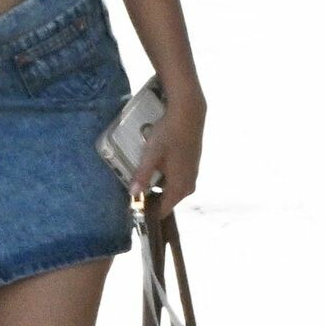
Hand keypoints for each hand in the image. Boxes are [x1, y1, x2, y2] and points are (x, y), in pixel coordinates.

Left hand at [131, 93, 204, 220]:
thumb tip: (133, 195)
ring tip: (142, 178)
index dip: (147, 210)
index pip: (162, 211)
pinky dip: (165, 179)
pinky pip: (176, 181)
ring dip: (157, 187)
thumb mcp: (151, 154)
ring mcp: (192, 176)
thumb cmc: (169, 134)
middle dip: (151, 199)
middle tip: (134, 191)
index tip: (132, 206)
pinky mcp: (192, 167)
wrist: (188, 114)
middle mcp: (189, 186)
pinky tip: (155, 167)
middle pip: (166, 201)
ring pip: (171, 190)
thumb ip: (142, 175)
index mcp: (180, 187)